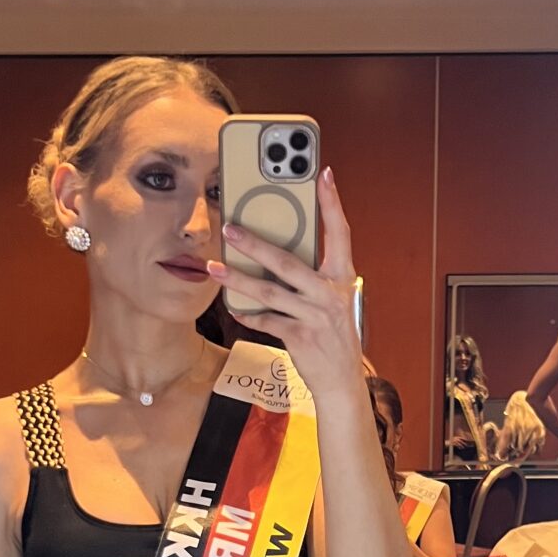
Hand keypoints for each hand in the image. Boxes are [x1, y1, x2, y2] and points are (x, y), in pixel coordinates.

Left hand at [207, 165, 362, 403]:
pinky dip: (247, 313)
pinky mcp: (299, 338)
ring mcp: (315, 316)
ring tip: (214, 267)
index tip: (322, 175)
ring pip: (269, 292)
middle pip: (287, 261)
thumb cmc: (334, 334)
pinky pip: (265, 320)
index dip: (332, 203)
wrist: (341, 381)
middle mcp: (330, 294)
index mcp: (343, 278)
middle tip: (229, 227)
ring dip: (238, 279)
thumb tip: (277, 252)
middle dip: (255, 243)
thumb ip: (313, 275)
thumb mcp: (334, 299)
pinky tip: (231, 305)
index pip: (340, 232)